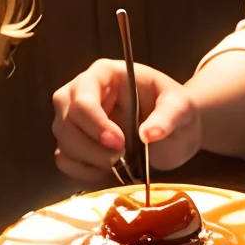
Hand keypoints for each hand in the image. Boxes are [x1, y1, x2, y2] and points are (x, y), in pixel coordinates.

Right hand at [51, 59, 201, 180]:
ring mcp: (75, 119)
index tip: (120, 143)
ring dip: (88, 159)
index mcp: (104, 74)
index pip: (82, 98)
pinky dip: (82, 170)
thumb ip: (168, 116)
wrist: (178, 131)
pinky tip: (108, 171)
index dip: (96, 124)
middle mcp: (82, 92)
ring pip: (62, 141)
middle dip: (90, 145)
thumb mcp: (181, 107)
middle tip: (121, 157)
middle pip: (65, 120)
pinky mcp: (76, 142)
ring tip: (120, 163)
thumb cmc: (176, 110)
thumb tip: (149, 134)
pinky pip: (64, 159)